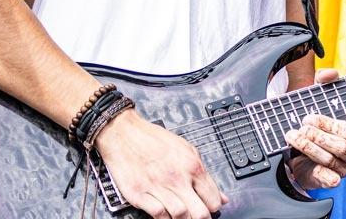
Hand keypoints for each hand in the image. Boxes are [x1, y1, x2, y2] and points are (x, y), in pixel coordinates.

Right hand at [93, 108, 225, 217]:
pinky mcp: (139, 194)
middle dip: (202, 218)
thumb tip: (221, 196)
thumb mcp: (187, 150)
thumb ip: (204, 174)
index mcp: (192, 165)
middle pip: (199, 212)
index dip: (214, 207)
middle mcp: (176, 178)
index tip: (210, 209)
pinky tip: (165, 212)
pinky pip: (158, 214)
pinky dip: (163, 217)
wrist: (124, 134)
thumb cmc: (154, 140)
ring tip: (182, 215)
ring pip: (180, 215)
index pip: (212, 198)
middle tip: (198, 216)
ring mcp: (157, 187)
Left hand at [287, 70, 345, 188]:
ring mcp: (345, 168)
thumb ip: (324, 81)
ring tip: (293, 135)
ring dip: (308, 147)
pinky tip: (300, 159)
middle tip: (302, 126)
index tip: (310, 117)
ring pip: (330, 160)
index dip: (330, 124)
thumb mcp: (317, 97)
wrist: (299, 144)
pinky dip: (315, 169)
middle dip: (319, 136)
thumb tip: (331, 73)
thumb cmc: (315, 120)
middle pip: (342, 147)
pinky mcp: (331, 179)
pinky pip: (328, 179)